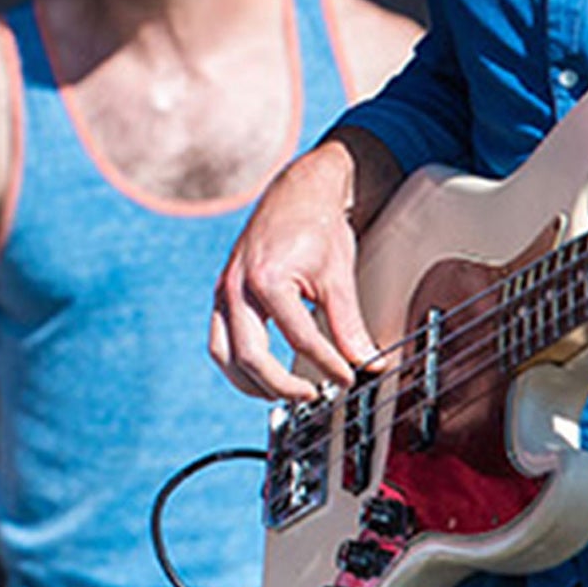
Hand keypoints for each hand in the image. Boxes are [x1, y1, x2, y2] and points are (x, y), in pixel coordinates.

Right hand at [211, 136, 383, 399]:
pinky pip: (219, 339)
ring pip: (223, 353)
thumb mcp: (338, 275)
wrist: (297, 191)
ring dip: (251, 382)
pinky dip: (237, 363)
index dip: (328, 366)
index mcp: (267, 278)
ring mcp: (224, 289)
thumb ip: (349, 324)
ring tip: (285, 394)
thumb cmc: (316, 225)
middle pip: (250, 356)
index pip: (299, 339)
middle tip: (315, 395)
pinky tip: (262, 373)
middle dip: (282, 385)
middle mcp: (237, 286)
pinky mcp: (223, 293)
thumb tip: (368, 362)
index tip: (349, 380)